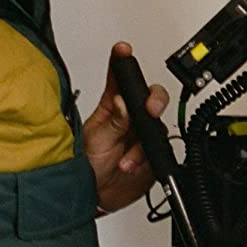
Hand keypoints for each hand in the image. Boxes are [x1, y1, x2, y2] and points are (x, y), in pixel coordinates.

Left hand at [83, 42, 168, 212]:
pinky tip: (132, 166)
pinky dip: (146, 160)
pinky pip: (160, 152)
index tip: (122, 49)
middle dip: (154, 100)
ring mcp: (142, 137)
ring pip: (157, 128)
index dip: (122, 61)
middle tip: (149, 108)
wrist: (94, 197)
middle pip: (151, 98)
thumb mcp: (95, 141)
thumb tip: (123, 103)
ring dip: (142, 145)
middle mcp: (130, 119)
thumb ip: (113, 123)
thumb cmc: (85, 166)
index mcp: (112, 108)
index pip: (119, 79)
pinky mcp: (152, 155)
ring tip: (124, 159)